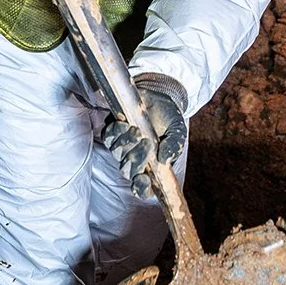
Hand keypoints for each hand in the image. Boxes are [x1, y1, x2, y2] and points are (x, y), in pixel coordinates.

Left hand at [101, 73, 188, 199]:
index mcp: (151, 166)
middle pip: (127, 170)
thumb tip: (165, 160)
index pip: (142, 187)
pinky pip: (108, 137)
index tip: (144, 179)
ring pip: (116, 154)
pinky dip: (115, 132)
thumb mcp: (177, 132)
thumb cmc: (170, 119)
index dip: (141, 188)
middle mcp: (134, 159)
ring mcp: (122, 146)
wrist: (160, 96)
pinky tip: (124, 124)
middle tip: (147, 143)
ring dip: (125, 144)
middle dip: (136, 159)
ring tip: (137, 130)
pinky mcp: (113, 132)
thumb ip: (174, 146)